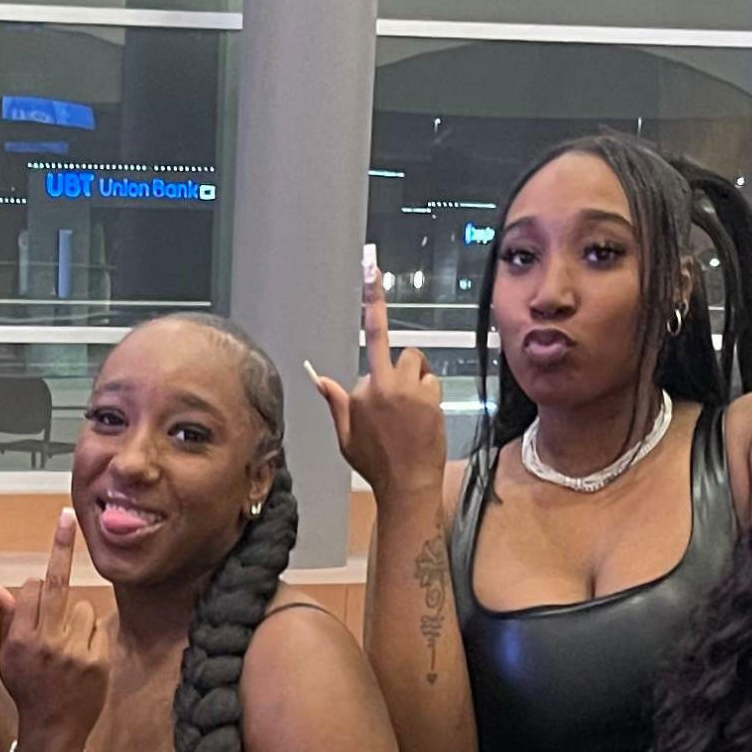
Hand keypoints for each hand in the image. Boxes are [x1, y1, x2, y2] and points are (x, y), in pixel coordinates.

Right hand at [0, 509, 108, 751]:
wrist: (53, 731)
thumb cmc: (28, 691)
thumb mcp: (7, 658)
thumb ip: (8, 620)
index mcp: (20, 639)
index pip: (32, 588)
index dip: (41, 578)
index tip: (56, 533)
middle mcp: (44, 642)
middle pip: (55, 584)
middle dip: (60, 546)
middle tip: (67, 517)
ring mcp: (73, 651)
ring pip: (80, 606)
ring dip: (75, 618)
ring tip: (68, 645)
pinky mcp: (97, 660)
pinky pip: (97, 627)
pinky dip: (91, 635)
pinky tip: (82, 656)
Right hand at [312, 256, 449, 507]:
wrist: (406, 485)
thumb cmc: (375, 463)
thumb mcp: (347, 435)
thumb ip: (336, 402)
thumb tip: (319, 379)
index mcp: (362, 390)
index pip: (372, 335)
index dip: (374, 298)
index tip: (374, 267)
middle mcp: (385, 383)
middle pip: (398, 354)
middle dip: (401, 373)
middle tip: (401, 406)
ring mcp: (410, 390)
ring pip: (417, 366)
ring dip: (416, 383)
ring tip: (412, 414)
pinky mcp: (429, 397)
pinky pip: (432, 382)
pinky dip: (430, 396)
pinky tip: (424, 420)